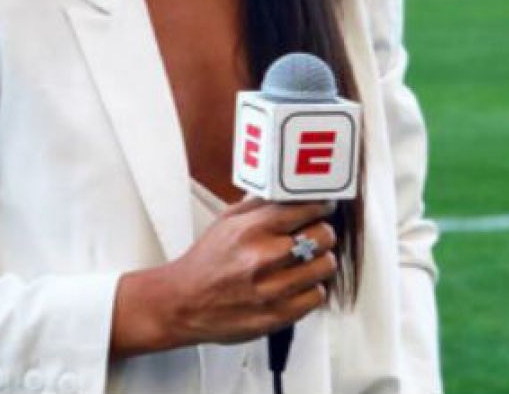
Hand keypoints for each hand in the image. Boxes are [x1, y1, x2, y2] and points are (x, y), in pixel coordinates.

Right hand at [110, 199, 336, 355]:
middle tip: (315, 236)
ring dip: (320, 261)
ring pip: (325, 266)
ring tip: (307, 261)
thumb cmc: (206, 262)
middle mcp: (263, 257)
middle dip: (322, 233)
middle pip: (322, 236)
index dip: (320, 206)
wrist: (183, 303)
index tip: (323, 208)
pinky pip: (317, 296)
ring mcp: (272, 289)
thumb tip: (290, 192)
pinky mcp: (277, 315)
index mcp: (251, 229)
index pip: (305, 208)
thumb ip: (260, 205)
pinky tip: (298, 284)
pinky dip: (312, 289)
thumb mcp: (227, 221)